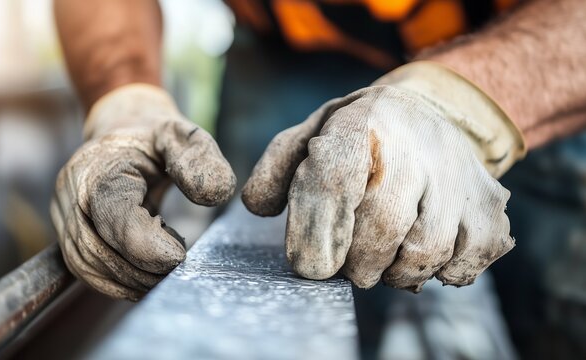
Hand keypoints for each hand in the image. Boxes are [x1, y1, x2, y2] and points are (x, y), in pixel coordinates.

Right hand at [51, 84, 235, 299]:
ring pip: (86, 264)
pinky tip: (147, 279)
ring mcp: (63, 213)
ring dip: (127, 281)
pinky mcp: (67, 230)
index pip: (114, 216)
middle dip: (139, 270)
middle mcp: (72, 191)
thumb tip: (213, 193)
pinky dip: (116, 281)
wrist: (122, 132)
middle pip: (96, 247)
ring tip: (165, 279)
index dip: (146, 244)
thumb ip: (201, 157)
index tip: (181, 254)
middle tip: (177, 274)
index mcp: (100, 167)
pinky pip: (85, 267)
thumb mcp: (183, 135)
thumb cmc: (155, 137)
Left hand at [243, 62, 524, 291]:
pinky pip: (465, 263)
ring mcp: (458, 176)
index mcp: (361, 125)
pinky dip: (438, 274)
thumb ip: (277, 169)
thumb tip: (259, 206)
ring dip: (395, 274)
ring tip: (383, 260)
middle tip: (348, 264)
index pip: (335, 180)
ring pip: (426, 252)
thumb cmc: (361, 135)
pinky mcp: (489, 206)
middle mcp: (416, 146)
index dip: (317, 232)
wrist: (431, 113)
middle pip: (382, 227)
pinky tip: (422, 254)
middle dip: (355, 263)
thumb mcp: (311, 134)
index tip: (310, 265)